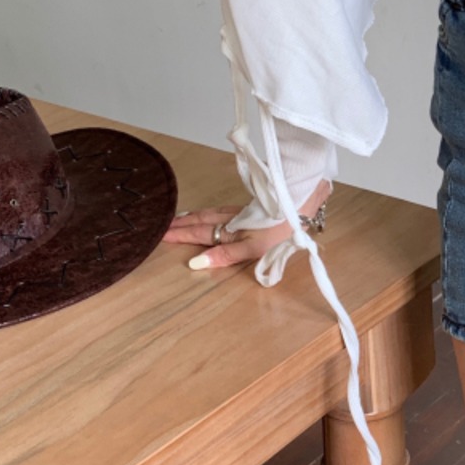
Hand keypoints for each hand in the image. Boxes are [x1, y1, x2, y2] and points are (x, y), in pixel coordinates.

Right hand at [162, 179, 333, 270]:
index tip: (161, 235)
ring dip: (195, 216)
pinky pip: (223, 209)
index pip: (200, 233)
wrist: (303, 201)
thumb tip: (196, 263)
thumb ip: (226, 255)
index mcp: (230, 230)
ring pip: (212, 213)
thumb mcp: (254, 248)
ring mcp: (242, 211)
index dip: (181, 235)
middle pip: (203, 221)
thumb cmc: (281, 229)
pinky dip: (211, 211)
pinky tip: (212, 212)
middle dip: (183, 224)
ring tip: (181, 218)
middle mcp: (233, 219)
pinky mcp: (253, 206)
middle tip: (164, 225)